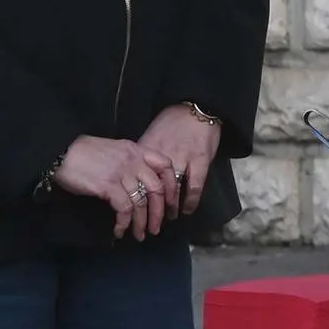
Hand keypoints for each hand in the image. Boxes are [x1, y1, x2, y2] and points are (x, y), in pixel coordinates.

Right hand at [51, 134, 182, 239]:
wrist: (61, 151)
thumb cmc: (84, 153)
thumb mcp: (114, 151)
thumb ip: (130, 163)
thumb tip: (139, 184)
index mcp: (137, 150)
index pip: (166, 165)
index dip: (172, 186)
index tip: (171, 204)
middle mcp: (133, 160)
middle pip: (157, 189)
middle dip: (159, 212)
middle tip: (157, 227)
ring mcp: (121, 172)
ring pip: (141, 202)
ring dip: (142, 223)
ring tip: (140, 235)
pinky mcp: (108, 185)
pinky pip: (124, 209)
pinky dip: (124, 223)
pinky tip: (120, 231)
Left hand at [137, 103, 225, 217]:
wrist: (196, 107)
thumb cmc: (171, 122)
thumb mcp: (150, 136)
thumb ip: (141, 156)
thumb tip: (129, 176)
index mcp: (146, 149)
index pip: (134, 178)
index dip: (130, 197)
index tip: (128, 210)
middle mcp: (162, 155)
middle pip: (151, 187)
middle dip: (147, 208)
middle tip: (146, 221)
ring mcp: (183, 158)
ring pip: (171, 190)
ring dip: (168, 208)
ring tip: (165, 219)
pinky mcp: (201, 160)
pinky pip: (194, 186)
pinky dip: (190, 201)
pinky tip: (187, 210)